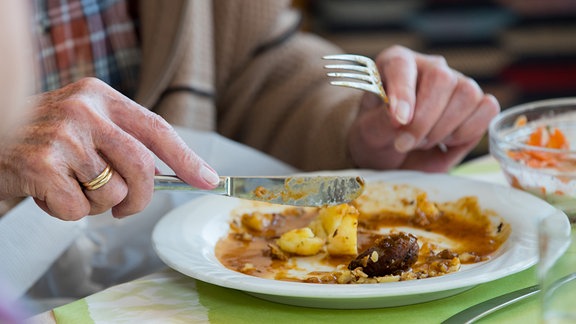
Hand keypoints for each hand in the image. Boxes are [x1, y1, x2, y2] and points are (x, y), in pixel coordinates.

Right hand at [0, 78, 218, 219]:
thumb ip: (122, 140)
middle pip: (142, 167)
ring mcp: (61, 137)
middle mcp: (83, 111)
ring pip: (111, 193)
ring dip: (96, 203)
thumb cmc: (42, 137)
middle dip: (141, 197)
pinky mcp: (39, 166)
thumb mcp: (84, 122)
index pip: (156, 129)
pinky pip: (79, 210)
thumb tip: (169, 173)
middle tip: (125, 208)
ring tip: (70, 186)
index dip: (186, 159)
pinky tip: (48, 193)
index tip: (208, 180)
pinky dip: (67, 212)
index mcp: (99, 96)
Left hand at [347, 46, 499, 171]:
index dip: (402, 93)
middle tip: (405, 143)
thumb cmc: (378, 136)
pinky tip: (446, 141)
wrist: (394, 156)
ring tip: (423, 142)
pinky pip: (487, 109)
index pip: (402, 65)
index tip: (398, 122)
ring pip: (467, 94)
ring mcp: (457, 83)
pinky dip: (467, 132)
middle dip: (424, 121)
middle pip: (442, 79)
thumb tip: (401, 118)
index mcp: (396, 63)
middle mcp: (429, 67)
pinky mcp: (477, 104)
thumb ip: (381, 122)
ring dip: (444, 129)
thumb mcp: (368, 132)